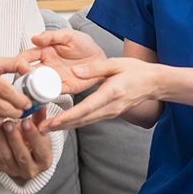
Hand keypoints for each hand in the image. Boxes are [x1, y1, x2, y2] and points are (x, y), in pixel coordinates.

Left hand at [0, 110, 52, 181]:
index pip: (40, 149)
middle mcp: (30, 169)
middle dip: (14, 138)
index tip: (27, 121)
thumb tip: (41, 104)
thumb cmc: (33, 141)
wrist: (22, 153)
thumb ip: (40, 118)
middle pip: (22, 155)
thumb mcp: (40, 130)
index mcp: (44, 160)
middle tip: (9, 123)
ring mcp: (13, 170)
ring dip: (1, 139)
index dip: (33, 135)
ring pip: (6, 156)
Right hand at [27, 29, 107, 94]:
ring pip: (37, 85)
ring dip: (32, 88)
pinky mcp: (65, 88)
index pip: (26, 57)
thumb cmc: (84, 45)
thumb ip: (52, 36)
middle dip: (23, 76)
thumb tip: (35, 38)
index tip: (20, 63)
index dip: (20, 61)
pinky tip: (44, 94)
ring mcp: (54, 78)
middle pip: (27, 73)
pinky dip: (46, 95)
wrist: (100, 58)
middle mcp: (46, 66)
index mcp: (44, 52)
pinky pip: (52, 93)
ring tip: (32, 87)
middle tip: (25, 76)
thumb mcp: (69, 36)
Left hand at [39, 57, 160, 131]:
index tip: (51, 121)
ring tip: (45, 128)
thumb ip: (95, 69)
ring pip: (84, 122)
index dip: (67, 117)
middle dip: (59, 126)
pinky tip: (62, 123)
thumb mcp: (116, 64)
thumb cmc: (136, 71)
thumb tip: (74, 72)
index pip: (85, 108)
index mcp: (111, 93)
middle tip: (39, 129)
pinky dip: (74, 122)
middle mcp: (110, 107)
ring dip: (64, 126)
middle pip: (81, 120)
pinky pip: (89, 120)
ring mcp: (110, 113)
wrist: (154, 84)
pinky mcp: (109, 114)